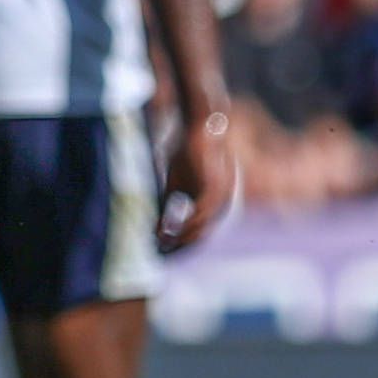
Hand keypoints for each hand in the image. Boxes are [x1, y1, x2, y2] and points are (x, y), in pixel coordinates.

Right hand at [157, 108, 238, 254]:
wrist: (198, 126)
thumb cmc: (186, 151)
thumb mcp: (173, 183)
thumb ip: (168, 207)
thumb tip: (157, 230)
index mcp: (213, 204)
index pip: (197, 232)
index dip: (179, 242)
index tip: (160, 249)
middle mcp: (220, 205)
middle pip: (200, 235)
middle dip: (179, 246)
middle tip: (159, 252)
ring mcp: (220, 198)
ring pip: (200, 229)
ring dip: (179, 239)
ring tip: (161, 244)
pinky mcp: (214, 190)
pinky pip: (198, 216)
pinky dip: (182, 226)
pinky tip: (167, 231)